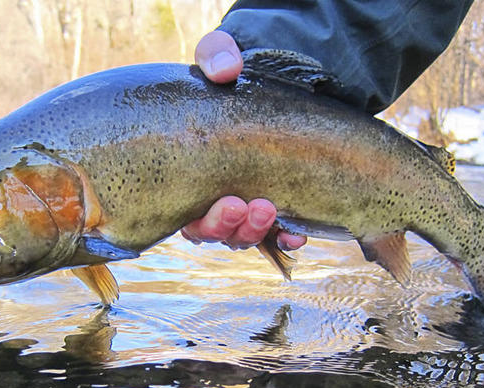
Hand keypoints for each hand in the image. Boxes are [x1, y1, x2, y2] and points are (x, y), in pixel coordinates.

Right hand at [183, 31, 306, 250]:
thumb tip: (225, 71)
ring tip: (270, 208)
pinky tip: (296, 233)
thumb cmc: (240, 73)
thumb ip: (216, 55)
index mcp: (192, 172)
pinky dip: (286, 237)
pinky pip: (279, 234)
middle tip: (251, 205)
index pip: (187, 216)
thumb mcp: (224, 55)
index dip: (203, 222)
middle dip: (230, 227)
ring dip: (256, 230)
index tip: (229, 201)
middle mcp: (216, 195)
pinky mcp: (281, 202)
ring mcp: (248, 202)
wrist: (285, 76)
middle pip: (215, 232)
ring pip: (244, 236)